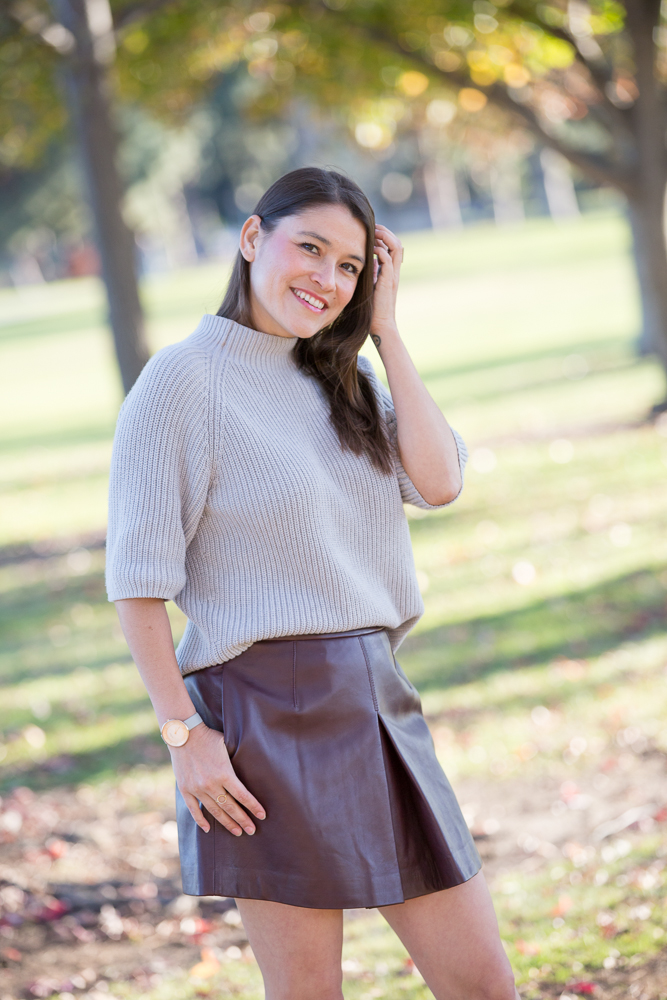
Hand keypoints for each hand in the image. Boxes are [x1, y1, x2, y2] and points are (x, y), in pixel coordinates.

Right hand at [169, 724, 265, 835]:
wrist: (183, 734)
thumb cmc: (208, 737)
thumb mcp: (227, 745)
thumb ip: (236, 760)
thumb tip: (251, 768)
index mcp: (224, 773)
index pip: (243, 795)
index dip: (253, 807)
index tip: (262, 815)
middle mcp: (211, 784)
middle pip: (230, 807)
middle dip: (243, 820)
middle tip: (252, 830)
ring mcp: (197, 789)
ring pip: (215, 811)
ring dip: (227, 823)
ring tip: (237, 832)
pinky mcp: (185, 789)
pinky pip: (194, 809)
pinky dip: (201, 820)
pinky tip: (208, 829)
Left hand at [370, 224, 403, 344]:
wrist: (379, 324)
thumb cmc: (372, 308)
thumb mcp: (370, 285)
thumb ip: (372, 272)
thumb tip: (367, 261)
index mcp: (390, 271)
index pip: (392, 246)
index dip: (384, 235)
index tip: (371, 231)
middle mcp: (394, 271)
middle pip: (397, 242)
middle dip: (385, 231)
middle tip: (372, 227)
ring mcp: (392, 275)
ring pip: (396, 247)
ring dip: (384, 237)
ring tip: (372, 233)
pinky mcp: (388, 281)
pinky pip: (387, 259)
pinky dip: (379, 250)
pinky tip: (369, 250)